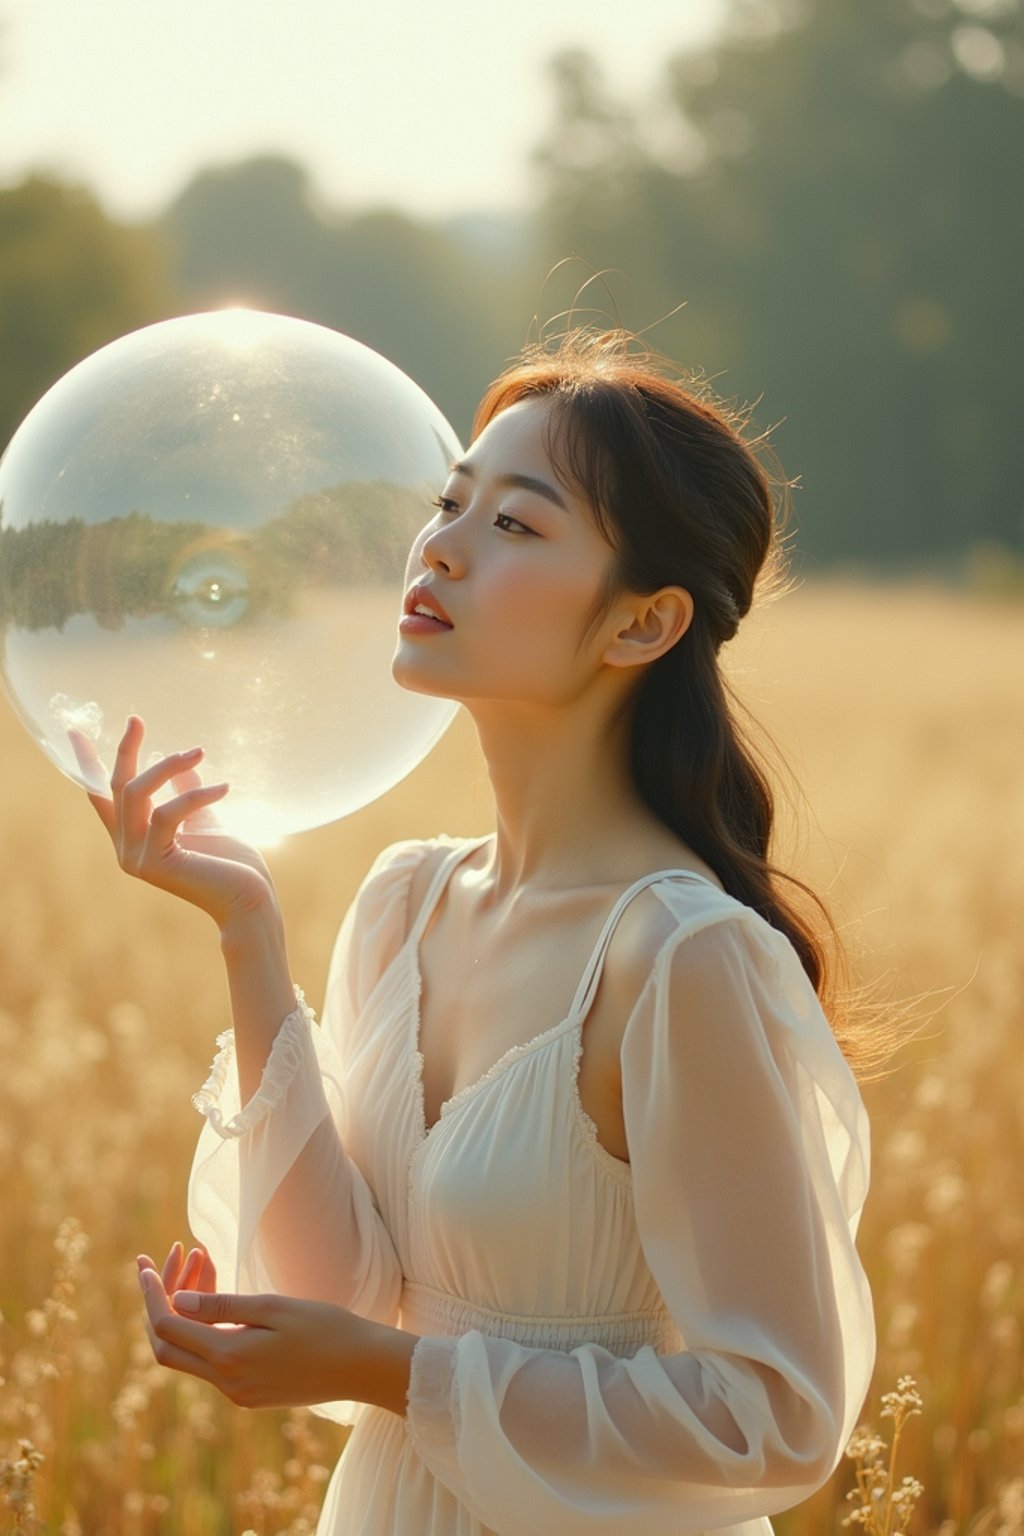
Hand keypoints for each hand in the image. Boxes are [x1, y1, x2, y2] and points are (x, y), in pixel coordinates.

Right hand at [74, 716, 277, 930]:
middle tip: (136, 720)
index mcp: (134, 839)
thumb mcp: (206, 819)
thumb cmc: (232, 864)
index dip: (86, 763)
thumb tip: (183, 762)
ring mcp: (136, 858)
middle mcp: (126, 849)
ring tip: (198, 752)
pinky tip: (224, 788)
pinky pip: (167, 812)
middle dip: (125, 749)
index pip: (101, 796)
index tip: (73, 731)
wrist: (249, 901)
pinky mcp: (154, 863)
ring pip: (135, 793)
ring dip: (167, 766)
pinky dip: (196, 795)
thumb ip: (187, 794)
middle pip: (116, 787)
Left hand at [136, 1255, 415, 1413]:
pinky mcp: (249, 1392)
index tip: (144, 1264)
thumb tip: (176, 1300)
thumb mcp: (273, 1307)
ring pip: (190, 1351)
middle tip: (169, 1258)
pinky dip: (205, 1327)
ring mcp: (237, 1392)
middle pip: (168, 1346)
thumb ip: (222, 1306)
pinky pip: (212, 1360)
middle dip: (160, 1300)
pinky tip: (218, 1293)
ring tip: (201, 1259)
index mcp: (229, 1359)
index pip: (167, 1328)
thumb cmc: (325, 1328)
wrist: (362, 1367)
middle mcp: (225, 1383)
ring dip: (185, 1310)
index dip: (151, 1294)